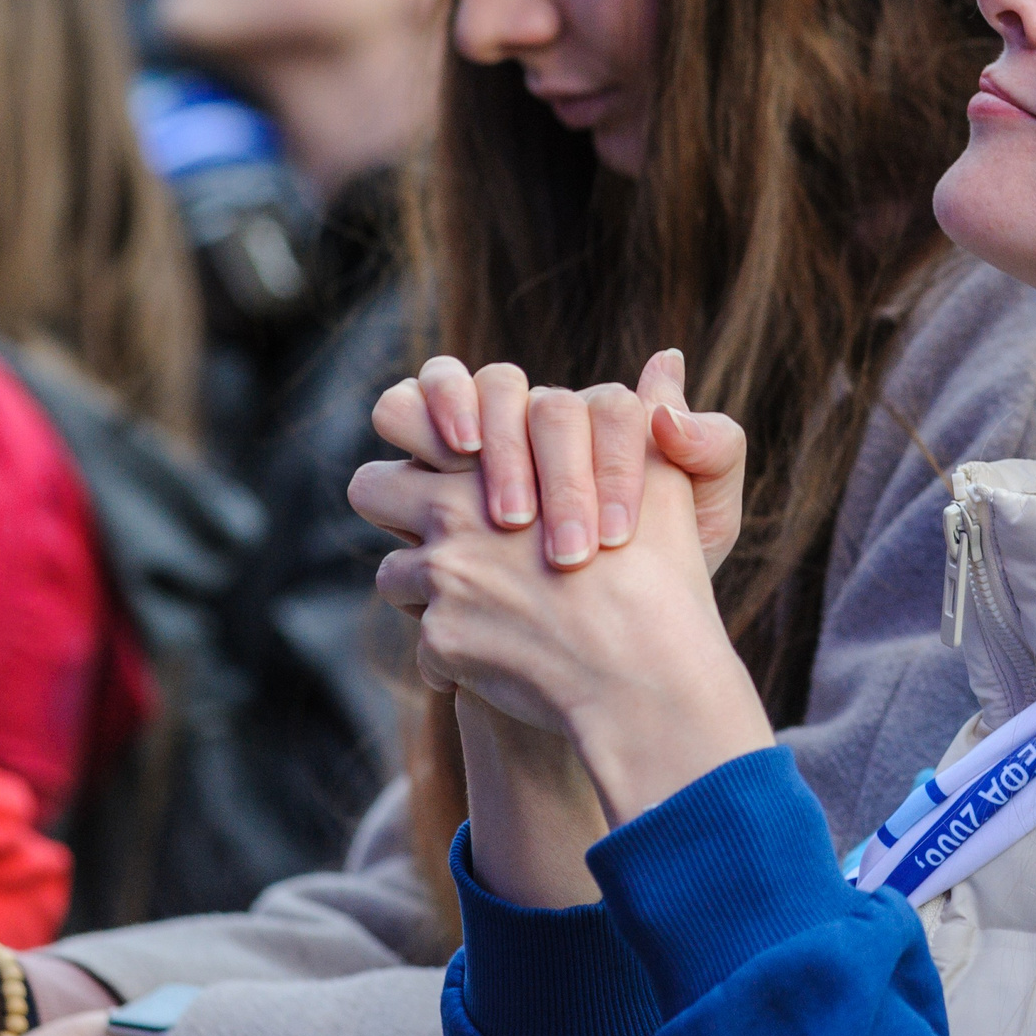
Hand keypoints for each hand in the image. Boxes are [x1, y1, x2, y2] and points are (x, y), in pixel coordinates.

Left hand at [361, 392, 771, 822]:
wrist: (644, 675)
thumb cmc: (661, 574)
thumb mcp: (665, 482)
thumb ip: (648, 416)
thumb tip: (664, 360)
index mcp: (493, 463)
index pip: (403, 417)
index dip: (418, 435)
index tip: (451, 457)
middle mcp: (452, 515)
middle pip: (370, 488)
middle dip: (395, 506)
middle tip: (439, 525)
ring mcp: (441, 581)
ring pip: (393, 573)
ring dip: (427, 587)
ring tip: (483, 600)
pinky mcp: (441, 642)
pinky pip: (426, 645)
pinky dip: (457, 653)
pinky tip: (502, 658)